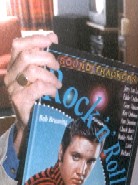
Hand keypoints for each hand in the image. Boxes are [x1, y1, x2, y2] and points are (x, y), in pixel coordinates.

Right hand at [4, 33, 61, 151]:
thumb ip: (42, 60)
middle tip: (57, 66)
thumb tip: (53, 38)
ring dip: (49, 75)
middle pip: (26, 56)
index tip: (51, 39)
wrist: (29, 124)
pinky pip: (36, 88)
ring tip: (57, 83)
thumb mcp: (37, 77)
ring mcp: (13, 88)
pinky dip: (49, 88)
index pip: (18, 45)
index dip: (35, 39)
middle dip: (46, 58)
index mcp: (13, 66)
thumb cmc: (36, 99)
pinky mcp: (19, 100)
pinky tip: (54, 92)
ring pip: (31, 71)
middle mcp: (10, 76)